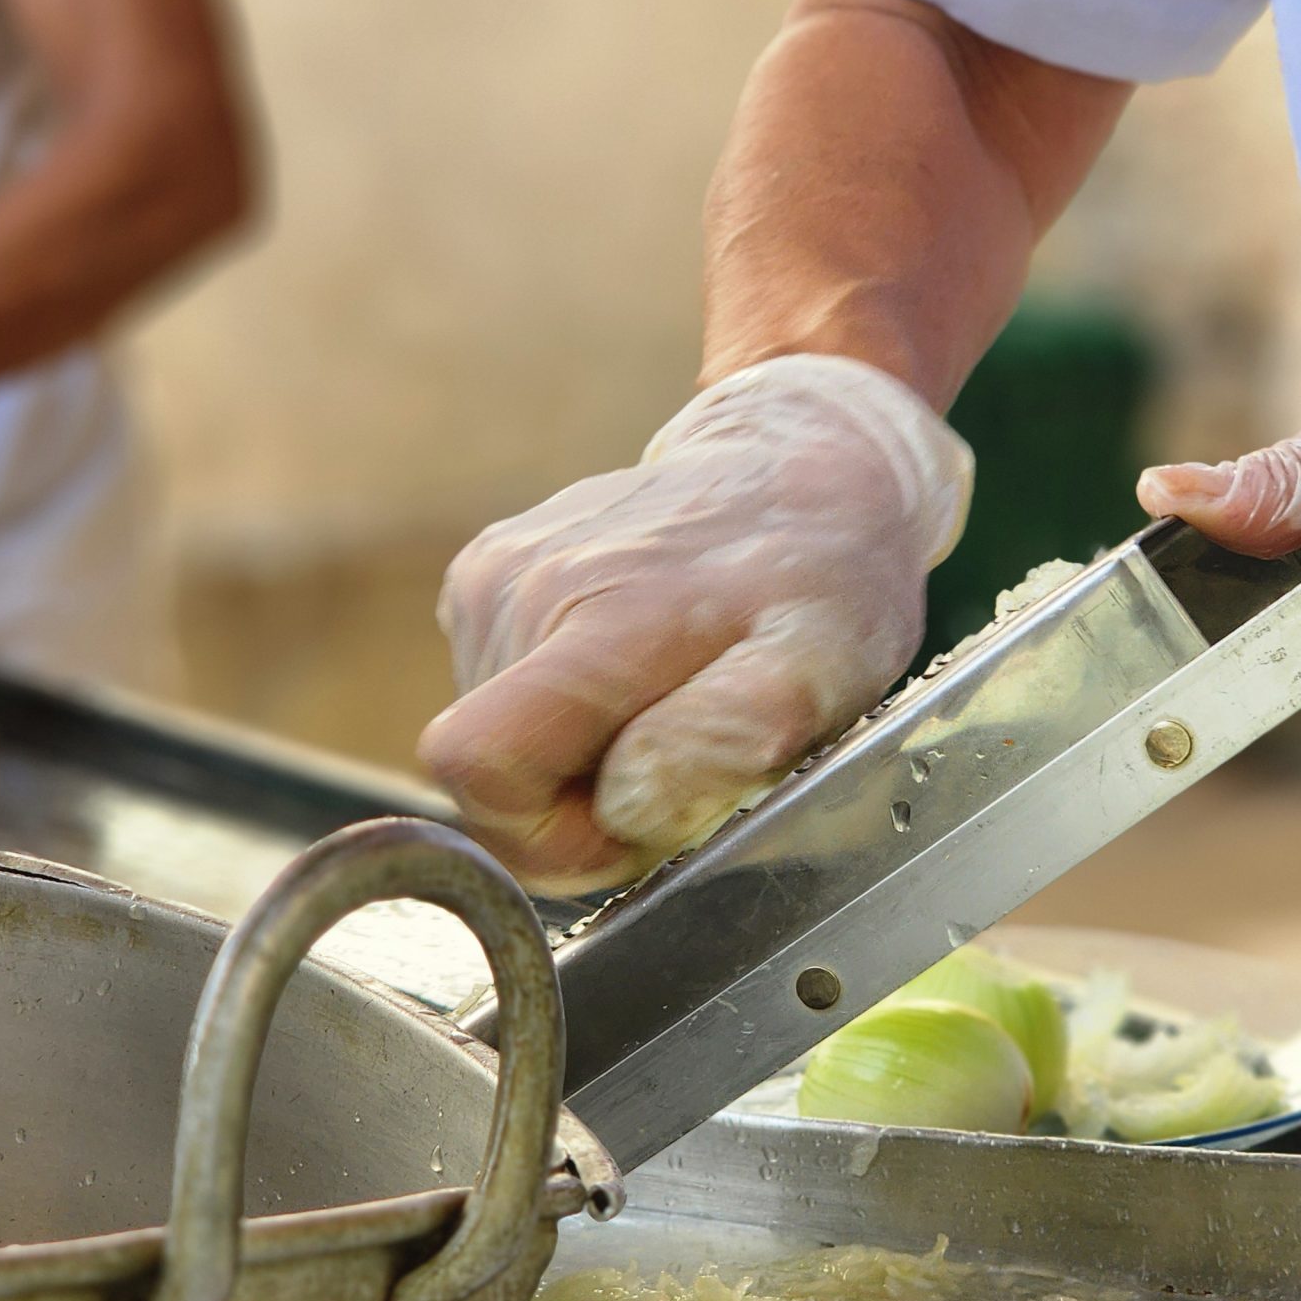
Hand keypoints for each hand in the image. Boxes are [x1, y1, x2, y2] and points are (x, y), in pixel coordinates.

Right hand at [422, 355, 973, 891]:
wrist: (797, 461)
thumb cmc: (820, 577)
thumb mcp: (820, 668)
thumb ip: (725, 737)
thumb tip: (627, 804)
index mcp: (594, 620)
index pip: (481, 774)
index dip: (549, 839)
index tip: (635, 822)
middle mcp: (518, 589)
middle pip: (486, 776)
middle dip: (575, 802)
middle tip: (676, 749)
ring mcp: (491, 575)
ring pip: (494, 740)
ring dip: (575, 752)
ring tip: (664, 694)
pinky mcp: (483, 571)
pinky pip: (494, 693)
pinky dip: (562, 707)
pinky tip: (633, 660)